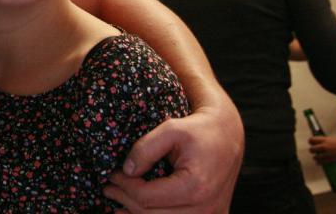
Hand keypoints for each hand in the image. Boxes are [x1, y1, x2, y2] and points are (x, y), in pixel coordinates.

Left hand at [104, 107, 243, 212]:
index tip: (113, 174)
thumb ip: (145, 148)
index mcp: (196, 186)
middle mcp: (206, 208)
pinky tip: (136, 212)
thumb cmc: (198, 129)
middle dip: (125, 202)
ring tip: (116, 205)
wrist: (227, 136)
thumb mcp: (170, 129)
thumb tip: (127, 171)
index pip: (147, 197)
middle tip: (108, 189)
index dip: (124, 186)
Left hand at [309, 135, 335, 163]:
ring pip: (315, 157)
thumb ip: (325, 141)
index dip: (311, 142)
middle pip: (312, 149)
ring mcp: (327, 153)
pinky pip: (321, 162)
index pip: (312, 140)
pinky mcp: (331, 160)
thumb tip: (320, 143)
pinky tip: (319, 162)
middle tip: (314, 151)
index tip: (312, 143)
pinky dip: (319, 162)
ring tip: (317, 157)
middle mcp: (324, 146)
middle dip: (312, 150)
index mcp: (325, 139)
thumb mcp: (332, 139)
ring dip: (315, 157)